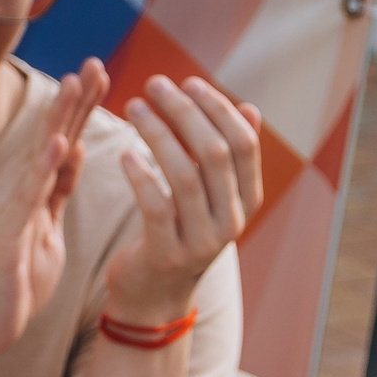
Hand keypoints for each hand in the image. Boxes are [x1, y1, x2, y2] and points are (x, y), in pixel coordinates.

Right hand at [0, 61, 109, 361]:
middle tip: (95, 62)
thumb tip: (70, 148)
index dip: (78, 107)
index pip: (57, 140)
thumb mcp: (45, 227)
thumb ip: (56, 189)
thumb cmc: (14, 282)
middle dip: (72, 99)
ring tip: (75, 83)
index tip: (100, 73)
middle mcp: (12, 190)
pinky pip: (25, 196)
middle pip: (47, 135)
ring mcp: (5, 209)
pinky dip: (42, 167)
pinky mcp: (2, 233)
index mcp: (26, 189)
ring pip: (35, 155)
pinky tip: (57, 142)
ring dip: (56, 118)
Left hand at [104, 76, 264, 325]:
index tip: (188, 82)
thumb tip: (250, 108)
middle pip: (214, 153)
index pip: (243, 143)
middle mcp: (231, 222)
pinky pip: (156, 207)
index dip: (217, 108)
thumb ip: (228, 155)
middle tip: (154, 85)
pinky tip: (125, 153)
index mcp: (247, 201)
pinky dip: (140, 176)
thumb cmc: (180, 229)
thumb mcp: (211, 194)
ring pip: (184, 176)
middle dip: (183, 111)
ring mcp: (202, 242)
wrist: (156, 294)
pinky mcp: (168, 256)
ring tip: (134, 108)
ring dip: (157, 134)